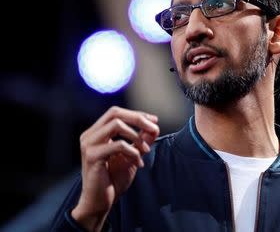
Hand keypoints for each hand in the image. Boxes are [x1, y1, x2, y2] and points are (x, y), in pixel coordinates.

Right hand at [71, 106, 159, 230]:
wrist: (100, 203)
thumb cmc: (113, 180)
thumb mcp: (132, 156)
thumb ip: (141, 140)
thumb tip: (154, 126)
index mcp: (96, 133)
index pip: (116, 112)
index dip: (136, 114)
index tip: (154, 121)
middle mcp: (89, 135)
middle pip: (115, 113)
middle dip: (138, 118)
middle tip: (154, 129)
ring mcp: (89, 145)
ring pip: (116, 124)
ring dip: (136, 136)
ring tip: (145, 150)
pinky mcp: (92, 156)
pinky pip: (118, 145)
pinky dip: (132, 151)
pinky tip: (138, 162)